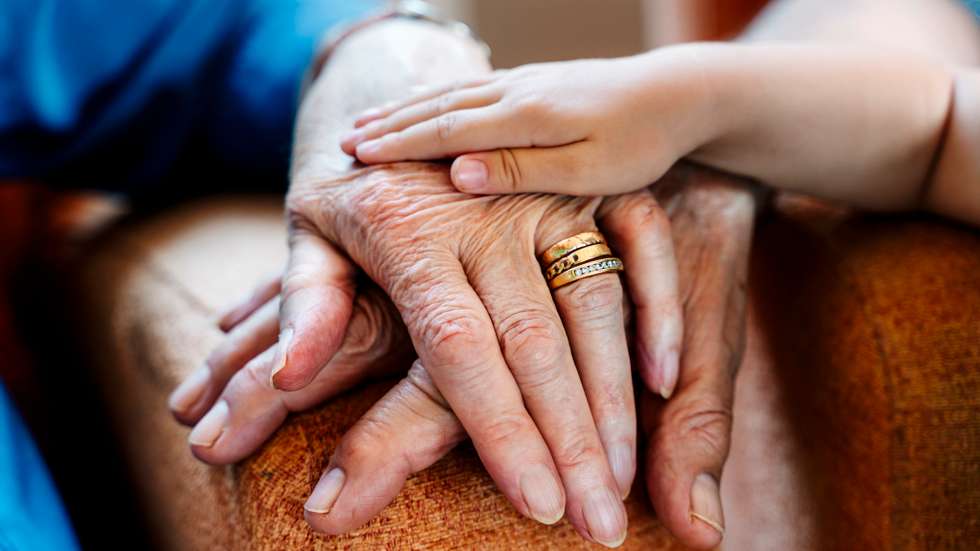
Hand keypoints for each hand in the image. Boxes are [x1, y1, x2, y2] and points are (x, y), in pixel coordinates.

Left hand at [250, 168, 755, 548]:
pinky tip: (665, 383)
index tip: (536, 503)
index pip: (459, 347)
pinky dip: (655, 310)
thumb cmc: (354, 186)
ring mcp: (542, 197)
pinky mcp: (583, 185)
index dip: (500, 430)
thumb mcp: (310, 230)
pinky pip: (636, 242)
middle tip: (599, 526)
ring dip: (616, 399)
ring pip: (592, 303)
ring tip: (628, 484)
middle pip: (535, 342)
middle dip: (572, 442)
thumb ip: (305, 304)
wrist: (406, 99)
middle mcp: (485, 218)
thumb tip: (290, 378)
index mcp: (411, 234)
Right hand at [340, 47, 718, 195]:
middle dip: (390, 126)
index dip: (399, 144)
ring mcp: (524, 83)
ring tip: (368, 123)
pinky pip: (472, 90)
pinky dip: (437, 100)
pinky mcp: (535, 83)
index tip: (356, 156)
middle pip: (439, 108)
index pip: (446, 130)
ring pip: (451, 95)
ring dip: (406, 110)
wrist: (677, 93)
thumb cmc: (640, 143)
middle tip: (344, 143)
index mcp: (525, 117)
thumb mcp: (588, 171)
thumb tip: (456, 173)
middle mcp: (516, 93)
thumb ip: (522, 171)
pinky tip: (424, 106)